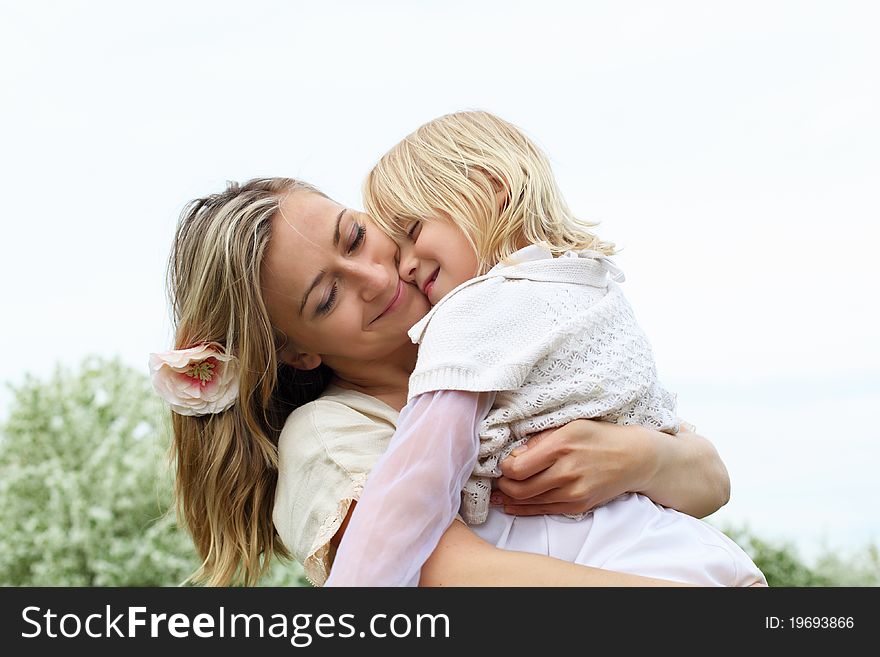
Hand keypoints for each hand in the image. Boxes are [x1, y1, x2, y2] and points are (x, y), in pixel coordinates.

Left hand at [492, 420, 657, 515]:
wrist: (633, 458)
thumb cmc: (598, 437)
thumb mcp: (570, 426)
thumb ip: (539, 440)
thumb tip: (514, 455)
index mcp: (561, 446)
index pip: (517, 468)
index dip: (504, 468)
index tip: (503, 463)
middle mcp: (566, 472)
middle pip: (519, 488)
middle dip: (502, 485)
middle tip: (497, 479)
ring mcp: (573, 492)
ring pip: (529, 502)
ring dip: (510, 498)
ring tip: (499, 492)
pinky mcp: (577, 506)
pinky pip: (543, 511)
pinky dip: (523, 509)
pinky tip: (510, 505)